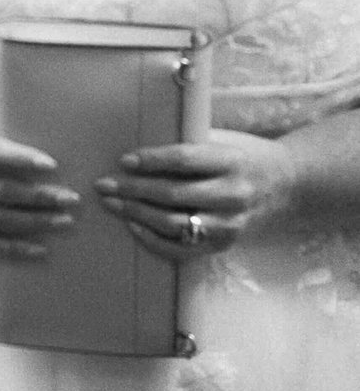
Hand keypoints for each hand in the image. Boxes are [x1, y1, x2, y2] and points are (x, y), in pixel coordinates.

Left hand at [96, 130, 295, 260]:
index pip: (184, 160)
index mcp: (232, 162)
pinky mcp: (225, 245)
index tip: (124, 160)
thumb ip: (188, 145)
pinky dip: (154, 240)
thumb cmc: (242, 156)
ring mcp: (230, 224)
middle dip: (133, 189)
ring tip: (111, 204)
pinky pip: (183, 249)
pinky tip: (133, 227)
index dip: (151, 160)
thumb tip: (135, 151)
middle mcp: (234, 195)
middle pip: (174, 195)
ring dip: (136, 215)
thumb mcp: (222, 141)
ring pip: (175, 223)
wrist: (287, 185)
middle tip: (103, 184)